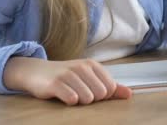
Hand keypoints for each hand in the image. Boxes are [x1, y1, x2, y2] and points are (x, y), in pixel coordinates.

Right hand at [3, 57, 131, 104]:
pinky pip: (72, 99)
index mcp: (93, 65)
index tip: (91, 91)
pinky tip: (63, 96)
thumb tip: (129, 94)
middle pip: (101, 94)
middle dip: (92, 99)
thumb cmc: (67, 77)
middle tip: (79, 93)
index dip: (103, 95)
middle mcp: (82, 67)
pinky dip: (70, 102)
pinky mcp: (55, 83)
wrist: (37, 72)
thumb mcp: (89, 78)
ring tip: (71, 94)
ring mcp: (68, 74)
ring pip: (87, 98)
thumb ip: (110, 86)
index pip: (111, 87)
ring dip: (80, 101)